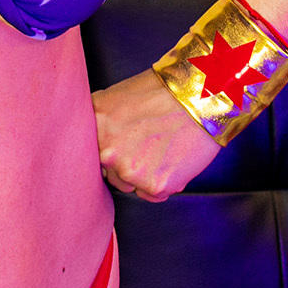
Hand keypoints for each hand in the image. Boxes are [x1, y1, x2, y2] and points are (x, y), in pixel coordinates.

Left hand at [92, 68, 222, 200]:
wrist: (199, 98)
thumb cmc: (160, 93)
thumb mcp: (114, 97)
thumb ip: (98, 123)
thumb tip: (88, 141)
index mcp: (94, 129)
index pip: (89, 155)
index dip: (109, 150)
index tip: (122, 143)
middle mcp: (106, 153)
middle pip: (110, 173)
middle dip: (126, 164)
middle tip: (148, 143)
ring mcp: (129, 171)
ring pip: (130, 186)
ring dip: (143, 175)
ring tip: (163, 148)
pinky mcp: (154, 186)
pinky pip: (152, 195)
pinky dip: (163, 183)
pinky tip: (173, 159)